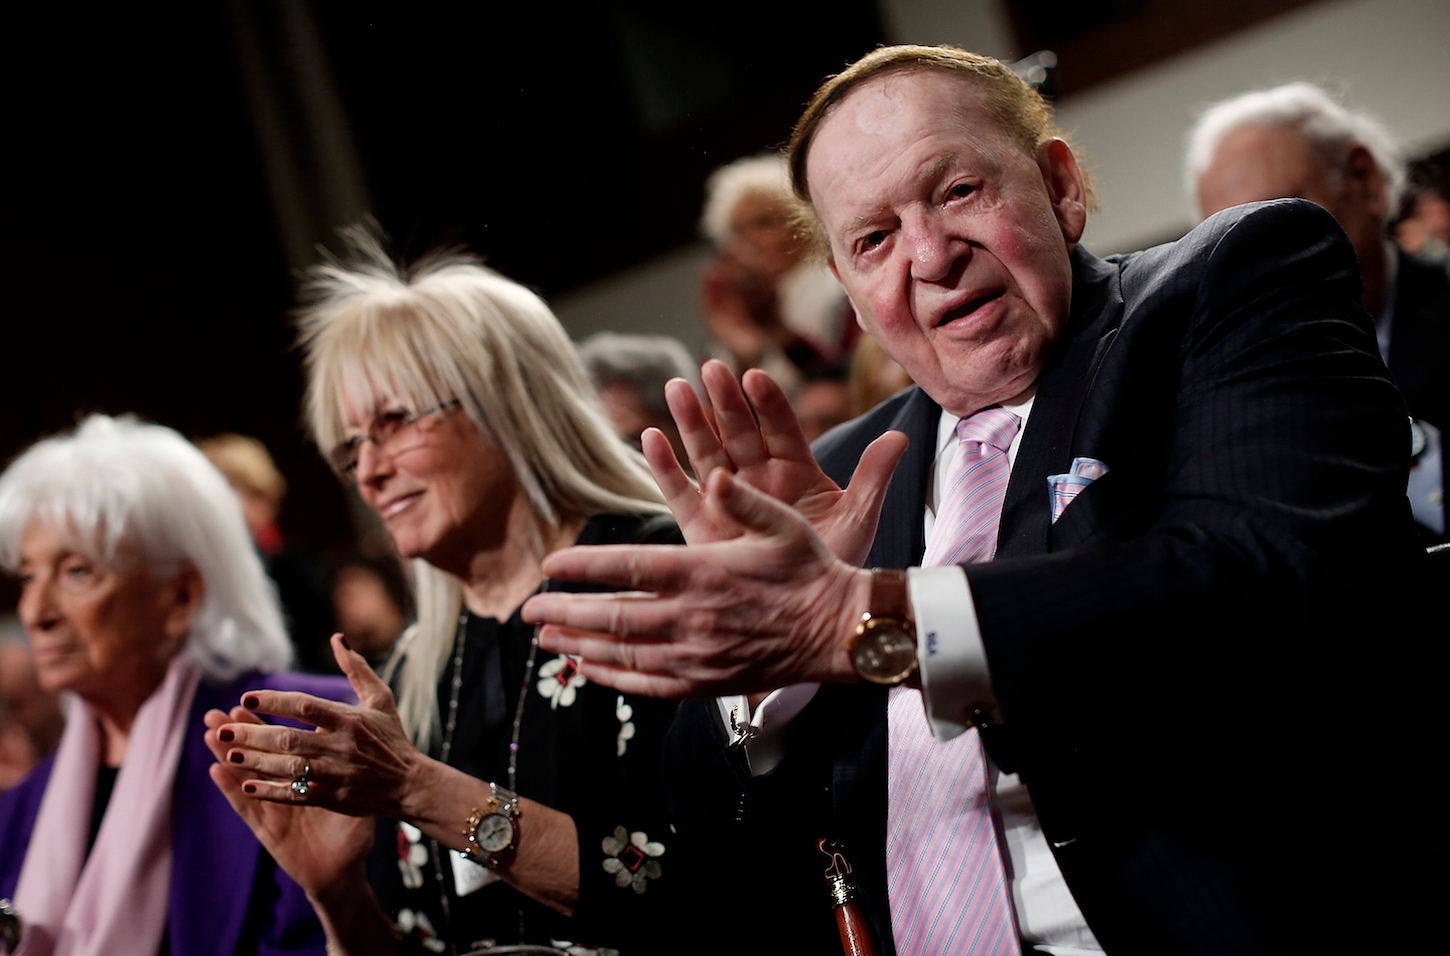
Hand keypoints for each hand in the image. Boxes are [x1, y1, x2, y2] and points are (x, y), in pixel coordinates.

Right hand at [205, 706, 374, 896]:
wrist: (345, 871)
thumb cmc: (353, 831)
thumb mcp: (355, 793)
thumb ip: (350, 762)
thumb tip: (351, 727)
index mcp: (304, 776)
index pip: (280, 743)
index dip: (263, 723)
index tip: (247, 701)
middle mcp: (283, 789)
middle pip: (256, 756)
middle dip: (237, 734)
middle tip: (216, 712)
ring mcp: (273, 809)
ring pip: (245, 778)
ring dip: (226, 756)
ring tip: (210, 733)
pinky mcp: (268, 830)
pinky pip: (248, 808)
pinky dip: (231, 790)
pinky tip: (216, 771)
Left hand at [215, 634, 420, 817]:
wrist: (409, 783)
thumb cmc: (391, 738)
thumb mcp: (380, 699)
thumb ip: (357, 669)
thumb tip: (338, 638)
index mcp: (349, 719)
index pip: (305, 706)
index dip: (274, 701)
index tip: (246, 698)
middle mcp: (340, 745)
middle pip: (289, 738)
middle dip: (253, 734)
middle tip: (222, 729)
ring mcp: (336, 773)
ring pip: (288, 767)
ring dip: (256, 762)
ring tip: (227, 755)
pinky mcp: (334, 797)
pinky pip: (296, 794)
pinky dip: (271, 791)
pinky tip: (247, 785)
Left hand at [522, 468, 871, 697]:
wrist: (840, 631)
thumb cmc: (811, 569)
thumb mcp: (782, 522)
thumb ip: (741, 497)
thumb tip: (711, 472)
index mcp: (703, 572)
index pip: (627, 569)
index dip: (583, 567)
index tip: (550, 565)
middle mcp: (692, 617)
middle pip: (612, 616)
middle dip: (564, 612)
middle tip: (528, 610)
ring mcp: (697, 654)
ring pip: (623, 652)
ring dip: (579, 646)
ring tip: (545, 639)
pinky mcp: (707, 681)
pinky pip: (648, 683)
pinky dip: (613, 677)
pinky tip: (588, 670)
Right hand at [645, 359, 906, 565]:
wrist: (809, 612)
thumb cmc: (835, 563)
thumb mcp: (858, 517)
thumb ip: (874, 476)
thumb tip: (901, 436)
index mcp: (796, 471)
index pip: (781, 428)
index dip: (768, 404)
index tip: (755, 377)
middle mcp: (759, 478)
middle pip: (739, 433)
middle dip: (724, 401)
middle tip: (711, 368)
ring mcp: (729, 500)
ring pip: (707, 453)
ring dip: (691, 422)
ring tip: (677, 388)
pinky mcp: (702, 527)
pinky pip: (679, 492)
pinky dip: (665, 467)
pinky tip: (652, 437)